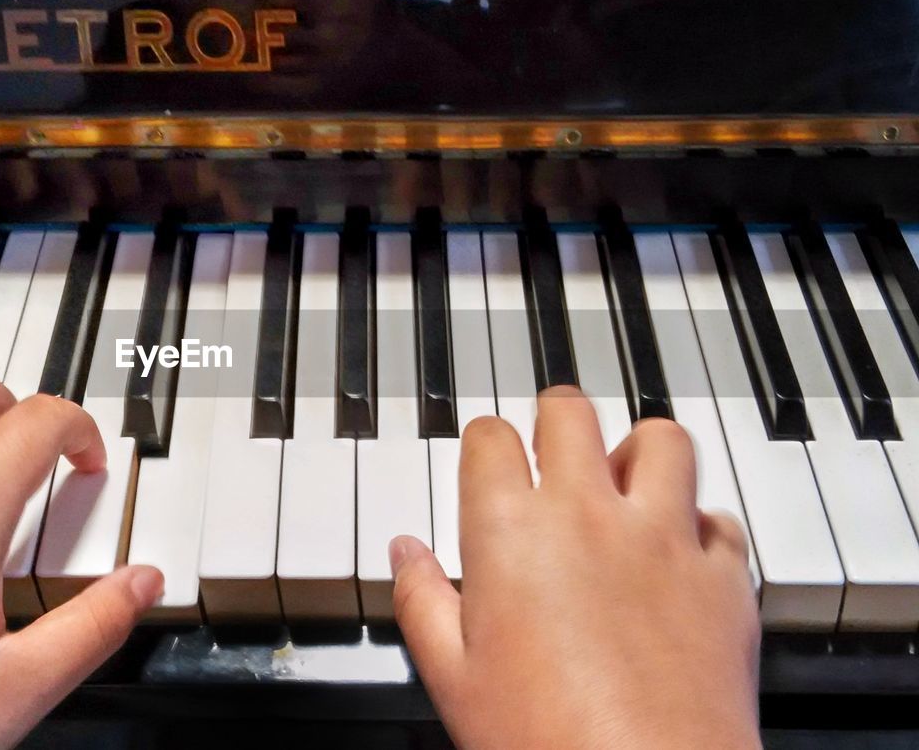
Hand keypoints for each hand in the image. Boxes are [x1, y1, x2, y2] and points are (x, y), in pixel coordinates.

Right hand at [392, 386, 759, 749]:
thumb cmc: (545, 742)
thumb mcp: (453, 678)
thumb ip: (422, 601)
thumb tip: (406, 553)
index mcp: (512, 531)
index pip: (490, 438)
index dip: (484, 445)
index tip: (488, 460)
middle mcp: (589, 515)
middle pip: (571, 412)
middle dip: (554, 420)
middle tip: (551, 445)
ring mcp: (664, 538)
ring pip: (663, 440)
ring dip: (638, 453)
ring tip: (624, 480)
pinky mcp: (723, 576)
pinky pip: (719, 519)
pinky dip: (697, 525)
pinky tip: (680, 552)